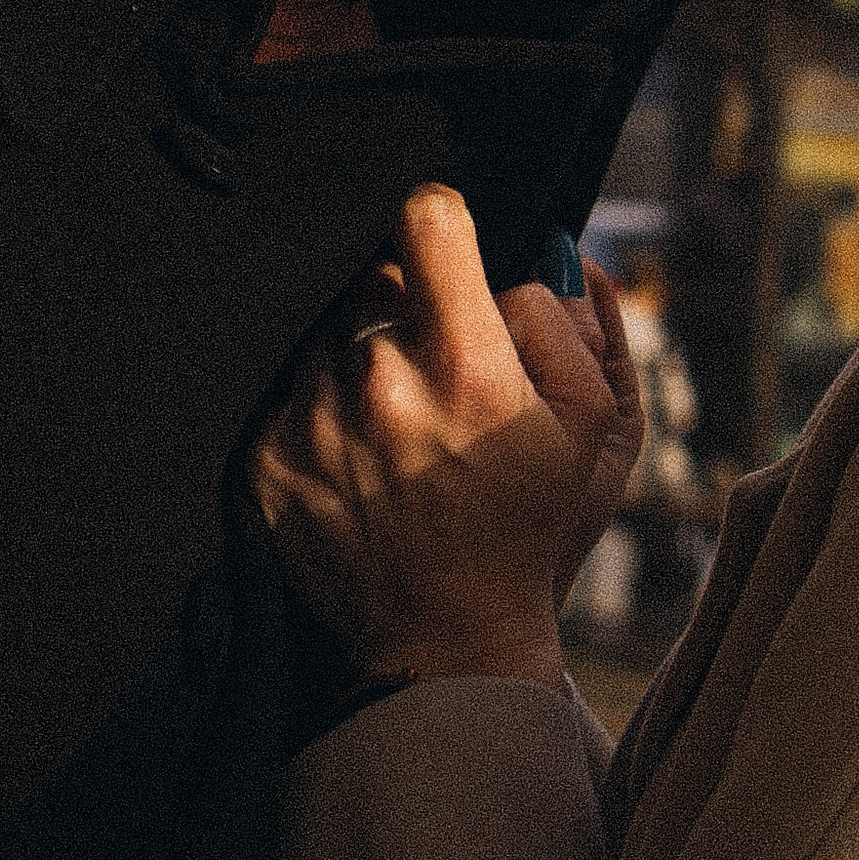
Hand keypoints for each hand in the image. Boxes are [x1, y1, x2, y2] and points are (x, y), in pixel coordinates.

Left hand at [250, 188, 642, 685]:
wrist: (447, 639)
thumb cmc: (530, 527)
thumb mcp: (592, 428)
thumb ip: (573, 325)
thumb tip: (545, 251)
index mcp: (464, 363)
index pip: (426, 220)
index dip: (444, 223)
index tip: (448, 248)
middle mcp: (378, 383)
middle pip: (373, 279)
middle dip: (405, 308)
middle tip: (436, 374)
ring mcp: (313, 424)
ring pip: (323, 334)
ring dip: (356, 361)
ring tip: (396, 429)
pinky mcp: (267, 464)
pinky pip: (285, 394)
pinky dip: (317, 414)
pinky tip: (359, 463)